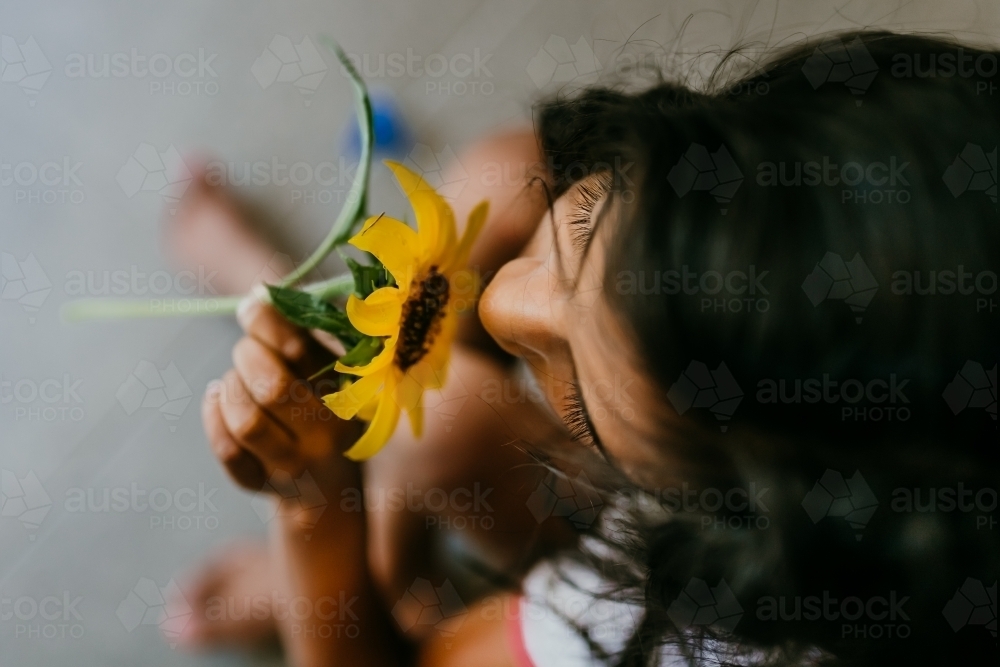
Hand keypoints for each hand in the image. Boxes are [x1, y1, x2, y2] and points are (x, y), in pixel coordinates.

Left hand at [202, 299, 361, 493]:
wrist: (328, 487)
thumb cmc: (323, 410)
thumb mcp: (326, 372)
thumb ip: (299, 335)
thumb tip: (258, 295)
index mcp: (346, 394)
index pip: (301, 351)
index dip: (266, 323)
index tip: (250, 306)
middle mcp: (326, 433)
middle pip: (272, 387)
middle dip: (247, 356)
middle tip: (246, 352)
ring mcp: (295, 464)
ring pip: (247, 421)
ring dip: (231, 388)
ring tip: (234, 380)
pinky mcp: (263, 484)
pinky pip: (227, 450)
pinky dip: (214, 416)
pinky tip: (219, 401)